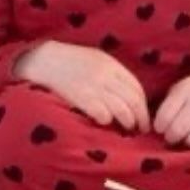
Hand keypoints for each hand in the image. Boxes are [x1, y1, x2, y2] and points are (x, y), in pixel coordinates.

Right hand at [14, 41, 149, 132]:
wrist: (45, 60)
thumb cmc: (70, 61)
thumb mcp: (96, 59)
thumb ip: (113, 73)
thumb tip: (129, 94)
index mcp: (111, 64)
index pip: (136, 87)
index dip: (144, 105)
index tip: (144, 116)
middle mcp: (106, 75)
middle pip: (133, 100)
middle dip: (141, 117)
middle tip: (142, 129)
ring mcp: (94, 87)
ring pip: (122, 109)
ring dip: (128, 122)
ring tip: (127, 129)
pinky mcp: (82, 97)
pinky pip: (103, 114)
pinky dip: (107, 120)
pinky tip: (105, 122)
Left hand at [153, 73, 189, 147]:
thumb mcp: (180, 88)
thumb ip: (168, 105)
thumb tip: (155, 129)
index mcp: (184, 91)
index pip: (164, 116)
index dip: (160, 127)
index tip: (161, 129)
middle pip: (178, 130)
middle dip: (171, 137)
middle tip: (173, 136)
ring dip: (189, 142)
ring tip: (189, 136)